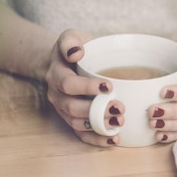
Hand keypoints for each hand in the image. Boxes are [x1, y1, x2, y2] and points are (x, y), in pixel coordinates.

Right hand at [44, 29, 124, 146]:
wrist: (65, 61)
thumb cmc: (74, 48)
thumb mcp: (70, 36)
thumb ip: (70, 41)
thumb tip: (76, 53)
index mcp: (56, 75)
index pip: (68, 84)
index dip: (87, 87)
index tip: (109, 86)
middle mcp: (56, 95)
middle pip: (72, 108)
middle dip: (96, 110)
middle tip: (119, 108)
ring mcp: (63, 110)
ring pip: (76, 124)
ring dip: (98, 126)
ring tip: (120, 122)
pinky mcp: (71, 120)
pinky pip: (81, 134)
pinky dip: (97, 139)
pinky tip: (114, 138)